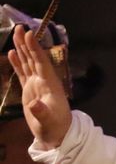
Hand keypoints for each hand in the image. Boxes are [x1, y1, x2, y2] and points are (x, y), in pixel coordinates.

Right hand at [7, 28, 71, 149]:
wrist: (56, 135)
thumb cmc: (55, 128)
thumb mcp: (48, 121)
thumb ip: (41, 112)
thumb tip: (33, 104)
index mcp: (50, 84)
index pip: (41, 63)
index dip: (35, 49)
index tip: (29, 35)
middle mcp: (44, 81)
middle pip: (34, 58)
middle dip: (27, 44)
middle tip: (20, 28)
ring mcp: (36, 85)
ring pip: (28, 63)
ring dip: (22, 49)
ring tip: (16, 35)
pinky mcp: (30, 90)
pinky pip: (23, 72)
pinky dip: (17, 63)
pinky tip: (12, 53)